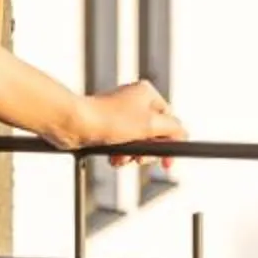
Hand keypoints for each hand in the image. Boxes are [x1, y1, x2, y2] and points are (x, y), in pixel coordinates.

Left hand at [68, 80, 187, 167]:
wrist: (73, 124)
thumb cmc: (108, 120)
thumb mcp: (149, 125)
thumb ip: (173, 128)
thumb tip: (184, 133)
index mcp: (147, 94)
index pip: (170, 121)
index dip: (170, 143)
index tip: (167, 163)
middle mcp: (135, 101)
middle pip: (154, 133)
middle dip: (147, 150)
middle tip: (138, 158)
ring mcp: (120, 113)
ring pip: (138, 141)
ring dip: (132, 155)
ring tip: (121, 158)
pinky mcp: (107, 125)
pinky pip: (122, 143)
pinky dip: (120, 153)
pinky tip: (113, 158)